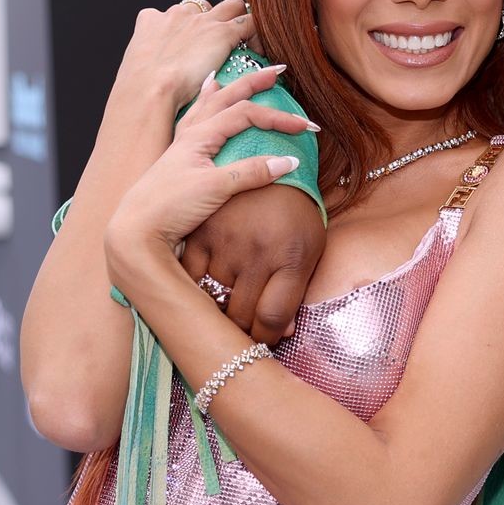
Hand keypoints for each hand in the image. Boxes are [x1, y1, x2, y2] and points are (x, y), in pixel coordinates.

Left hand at [103, 65, 310, 284]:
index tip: (306, 127)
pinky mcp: (177, 165)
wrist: (136, 232)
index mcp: (199, 135)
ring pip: (205, 109)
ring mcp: (181, 149)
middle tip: (276, 71)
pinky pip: (192, 126)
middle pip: (225, 99)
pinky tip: (199, 112)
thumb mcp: (215, 189)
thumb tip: (289, 161)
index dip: (278, 118)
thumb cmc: (169, 207)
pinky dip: (200, 113)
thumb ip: (251, 173)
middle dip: (252, 83)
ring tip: (224, 77)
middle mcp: (190, 136)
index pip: (246, 114)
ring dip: (221, 92)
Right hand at [114, 0, 256, 110]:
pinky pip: (249, 22)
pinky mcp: (222, 32)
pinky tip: (258, 51)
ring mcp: (201, 21)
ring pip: (232, 6)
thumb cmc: (139, 91)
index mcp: (151, 20)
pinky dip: (256, 34)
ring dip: (239, 21)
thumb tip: (151, 81)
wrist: (149, 89)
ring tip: (245, 45)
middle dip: (214, 21)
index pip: (175, 14)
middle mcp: (177, 14)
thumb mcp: (137, 73)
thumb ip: (147, 68)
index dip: (189, 29)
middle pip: (204, 6)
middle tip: (221, 48)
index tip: (195, 47)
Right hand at [181, 186, 326, 344]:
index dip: (266, 337)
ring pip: (214, 299)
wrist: (272, 165)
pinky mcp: (202, 232)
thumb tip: (282, 333)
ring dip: (219, 311)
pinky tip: (208, 289)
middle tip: (245, 330)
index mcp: (292, 257)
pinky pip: (192, 276)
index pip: (271, 317)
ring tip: (226, 309)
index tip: (264, 339)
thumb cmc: (296, 214)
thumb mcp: (311, 249)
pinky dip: (197, 289)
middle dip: (243, 331)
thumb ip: (296, 293)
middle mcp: (258, 251)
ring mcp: (227, 241)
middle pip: (240, 314)